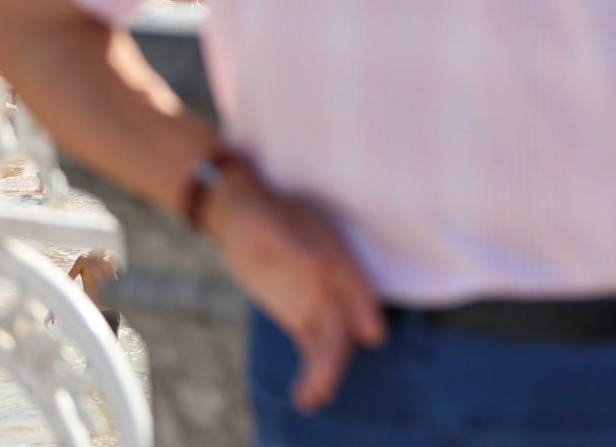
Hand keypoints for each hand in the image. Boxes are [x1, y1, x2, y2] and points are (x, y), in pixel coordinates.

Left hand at [206, 169, 384, 411]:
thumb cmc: (261, 215)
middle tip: (323, 387)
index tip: (372, 336)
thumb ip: (297, 247)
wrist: (243, 216)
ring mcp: (318, 302)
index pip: (355, 286)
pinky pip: (312, 349)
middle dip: (336, 357)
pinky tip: (304, 398)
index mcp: (335, 257)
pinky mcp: (301, 318)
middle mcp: (333, 284)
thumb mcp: (273, 226)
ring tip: (309, 399)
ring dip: (324, 372)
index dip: (364, 310)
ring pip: (330, 343)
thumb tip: (319, 265)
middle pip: (342, 324)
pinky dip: (311, 373)